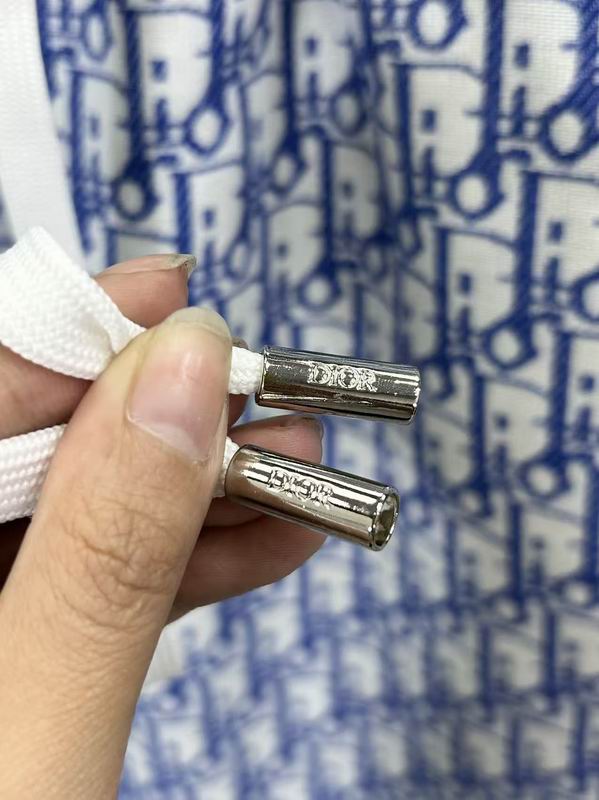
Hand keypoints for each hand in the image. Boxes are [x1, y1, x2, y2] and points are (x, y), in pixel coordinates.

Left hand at [0, 254, 323, 797]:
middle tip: (266, 389)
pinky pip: (99, 590)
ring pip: (80, 520)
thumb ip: (106, 552)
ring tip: (299, 463)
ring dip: (197, 491)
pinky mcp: (18, 662)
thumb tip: (185, 371)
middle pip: (31, 450)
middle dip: (160, 417)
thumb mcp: (27, 739)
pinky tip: (271, 538)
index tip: (179, 300)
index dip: (71, 336)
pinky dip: (186, 566)